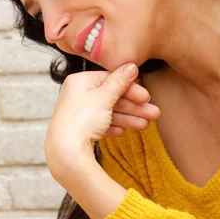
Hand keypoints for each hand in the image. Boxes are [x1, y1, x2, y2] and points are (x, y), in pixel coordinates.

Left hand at [45, 63, 160, 165]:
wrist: (65, 151)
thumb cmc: (82, 120)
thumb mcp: (104, 97)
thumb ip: (119, 82)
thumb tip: (130, 67)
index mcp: (80, 82)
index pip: (110, 79)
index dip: (130, 88)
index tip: (146, 97)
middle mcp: (77, 95)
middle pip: (112, 97)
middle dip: (134, 107)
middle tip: (154, 113)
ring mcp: (78, 113)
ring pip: (109, 112)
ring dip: (128, 118)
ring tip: (145, 126)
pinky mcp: (79, 130)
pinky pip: (100, 125)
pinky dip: (113, 127)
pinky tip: (123, 132)